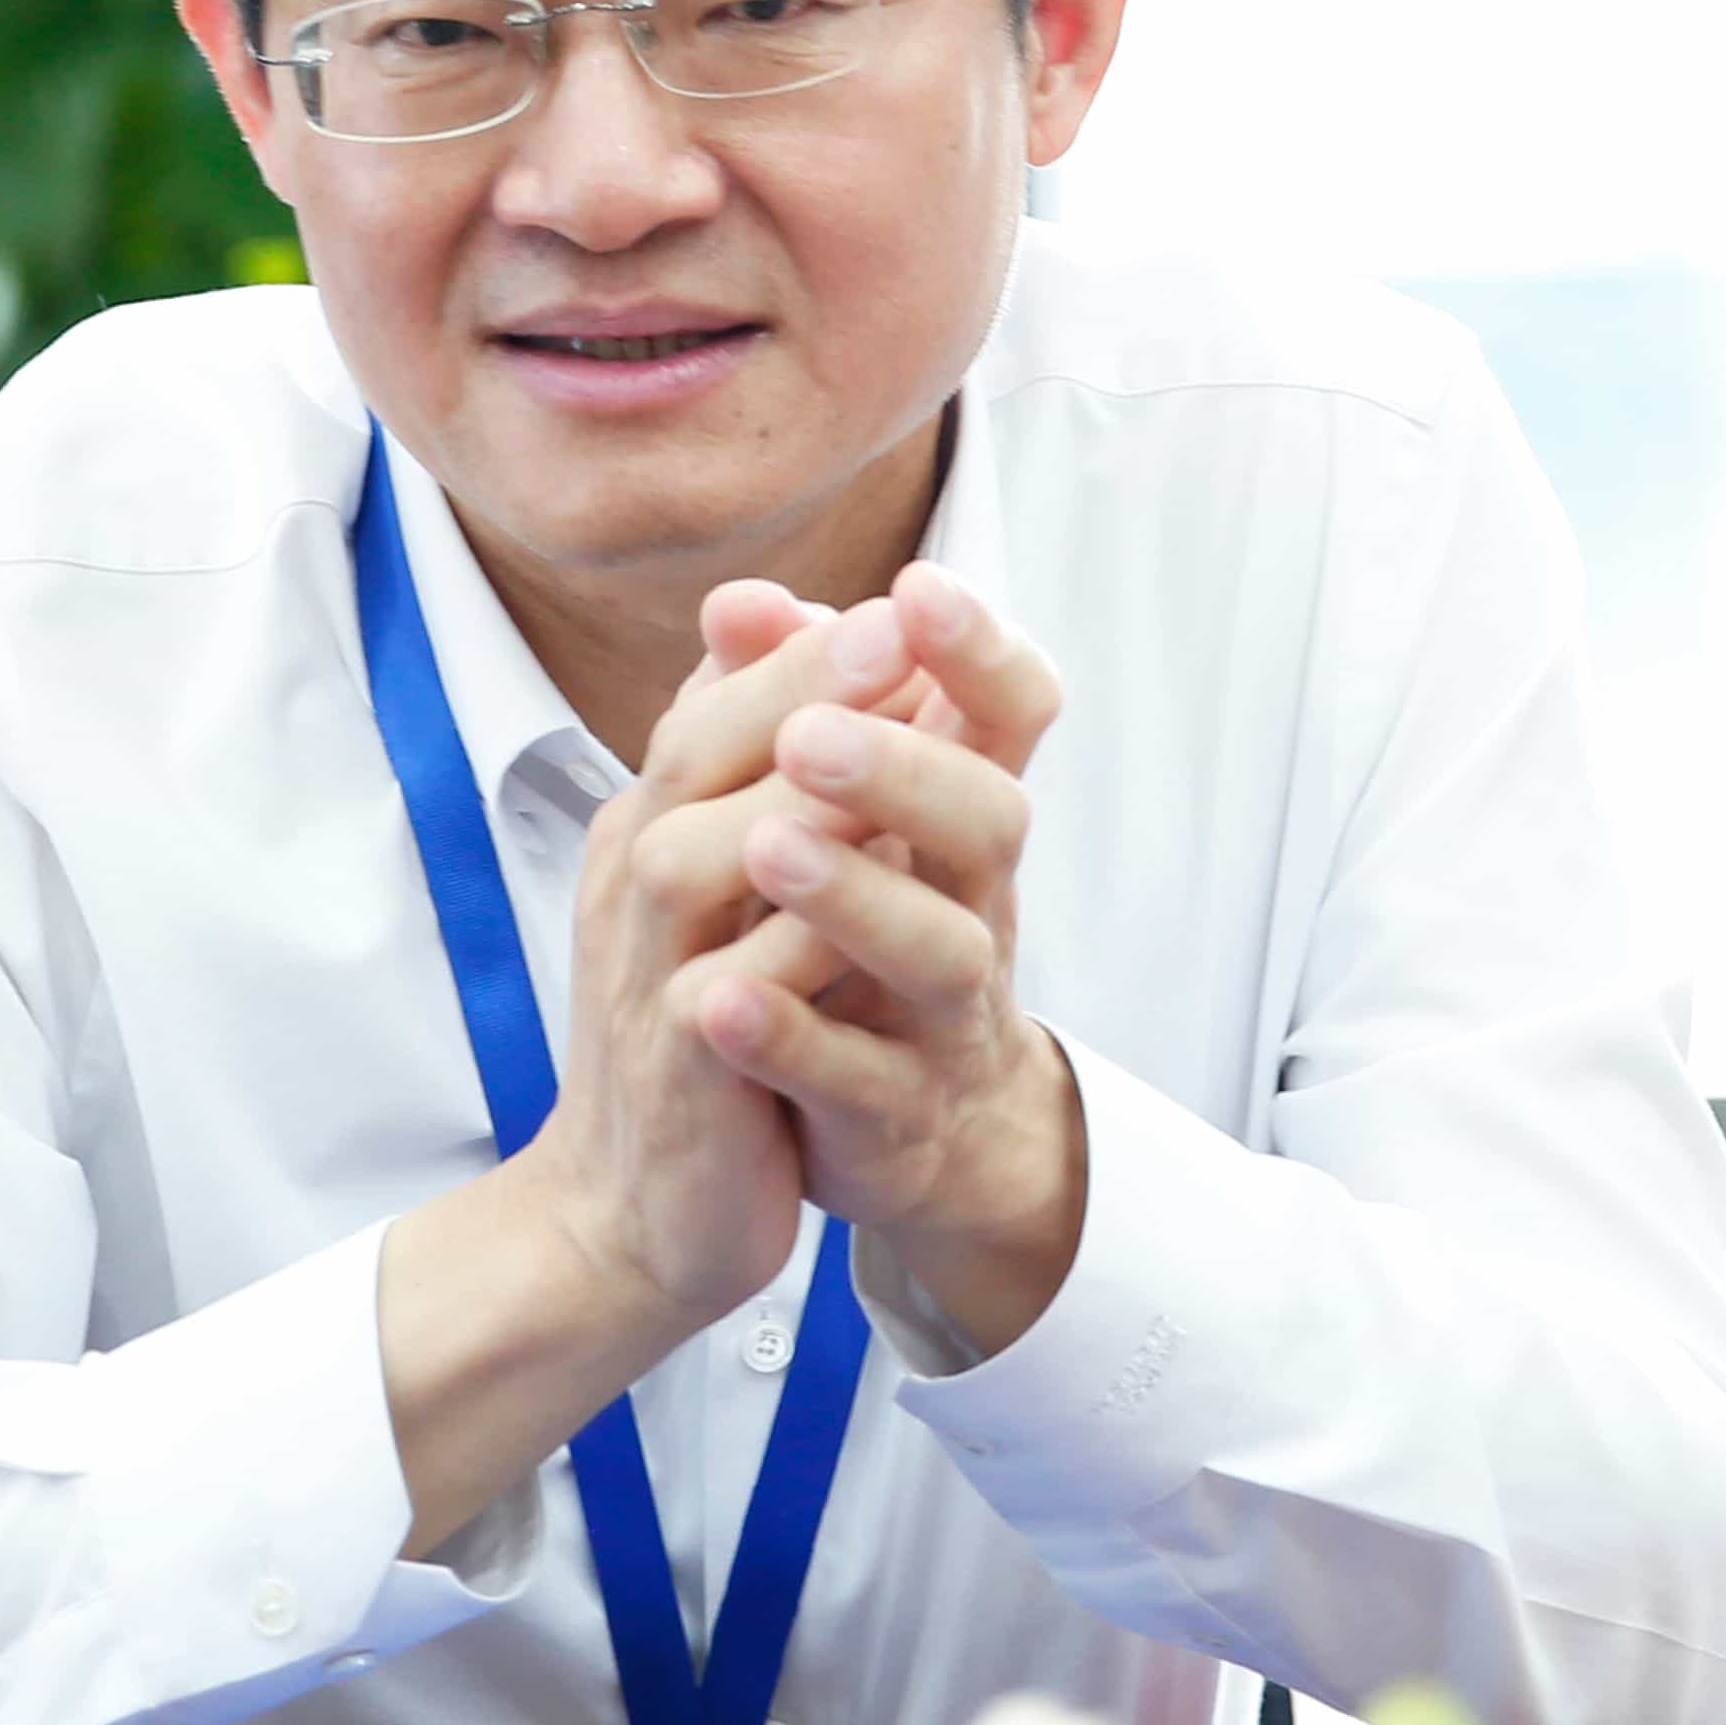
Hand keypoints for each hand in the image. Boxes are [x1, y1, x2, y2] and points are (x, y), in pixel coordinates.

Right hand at [502, 584, 891, 1331]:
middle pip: (694, 755)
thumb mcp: (735, 901)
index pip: (710, 708)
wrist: (629, 1215)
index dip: (802, 652)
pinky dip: (785, 961)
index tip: (903, 599)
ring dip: (789, 802)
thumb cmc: (702, 1041)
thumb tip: (830, 670)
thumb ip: (773, 790)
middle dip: (796, 689)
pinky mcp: (676, 1072)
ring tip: (882, 752)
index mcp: (655, 829)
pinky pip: (718, 1001)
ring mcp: (644, 972)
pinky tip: (860, 929)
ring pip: (692, 859)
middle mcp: (637, 884)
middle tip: (897, 634)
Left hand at [692, 566, 1088, 1355]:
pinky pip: (852, 1079)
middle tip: (812, 734)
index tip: (919, 589)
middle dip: (905, 768)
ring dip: (854, 897)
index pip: (1010, 713)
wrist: (919, 1135)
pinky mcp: (895, 1113)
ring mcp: (944, 1016)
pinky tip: (715, 999)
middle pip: (987, 820)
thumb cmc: (870, 940)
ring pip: (939, 952)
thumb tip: (738, 602)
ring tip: (770, 847)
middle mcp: (975, 903)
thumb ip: (789, 706)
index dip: (982, 651)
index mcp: (961, 815)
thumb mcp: (838, 819)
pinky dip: (789, 1037)